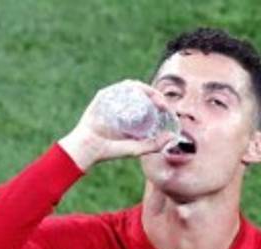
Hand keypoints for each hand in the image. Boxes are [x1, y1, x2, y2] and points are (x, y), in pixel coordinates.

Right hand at [57, 80, 175, 170]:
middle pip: (142, 91)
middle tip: (162, 104)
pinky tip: (138, 93)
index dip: (160, 101)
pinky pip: (118, 88)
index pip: (149, 101)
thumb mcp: (136, 149)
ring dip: (145, 89)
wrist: (88, 149)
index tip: (167, 108)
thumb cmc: (110, 151)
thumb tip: (172, 138)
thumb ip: (154, 145)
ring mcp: (112, 98)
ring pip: (131, 86)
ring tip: (153, 98)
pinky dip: (128, 88)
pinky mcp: (103, 96)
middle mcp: (123, 103)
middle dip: (155, 94)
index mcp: (131, 113)